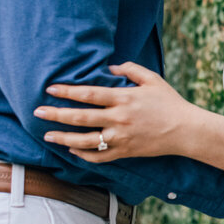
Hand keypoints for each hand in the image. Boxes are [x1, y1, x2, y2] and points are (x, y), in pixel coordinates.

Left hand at [36, 62, 197, 161]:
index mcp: (124, 98)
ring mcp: (121, 137)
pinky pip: (99, 156)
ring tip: (48, 135)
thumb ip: (130, 70)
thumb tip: (109, 67)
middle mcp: (119, 118)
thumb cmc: (169, 102)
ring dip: (64, 137)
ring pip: (85, 140)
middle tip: (37, 112)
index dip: (67, 91)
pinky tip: (72, 149)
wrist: (186, 130)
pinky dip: (83, 154)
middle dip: (56, 114)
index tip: (50, 89)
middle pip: (81, 117)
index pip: (89, 94)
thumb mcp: (153, 79)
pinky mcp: (125, 151)